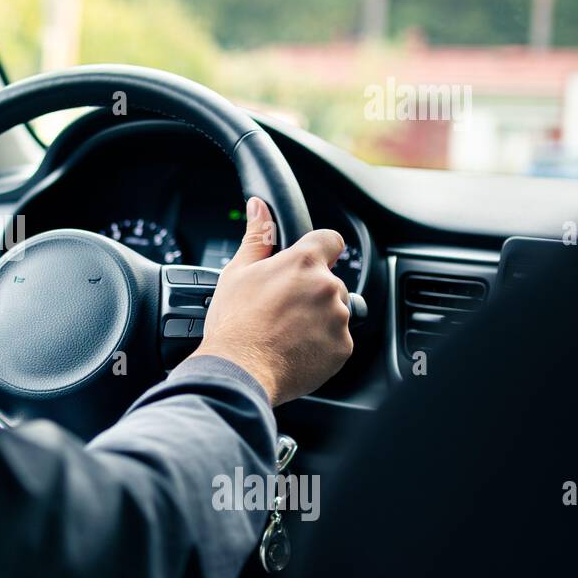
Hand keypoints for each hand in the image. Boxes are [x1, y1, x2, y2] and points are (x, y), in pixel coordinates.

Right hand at [196, 197, 352, 405]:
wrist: (239, 370)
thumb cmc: (235, 323)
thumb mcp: (238, 272)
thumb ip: (257, 236)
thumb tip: (259, 207)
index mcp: (303, 262)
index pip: (331, 240)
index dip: (320, 249)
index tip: (309, 262)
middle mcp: (328, 286)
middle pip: (330, 281)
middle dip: (312, 292)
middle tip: (282, 309)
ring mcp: (338, 319)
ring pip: (335, 312)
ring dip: (318, 319)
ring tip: (286, 332)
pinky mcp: (343, 348)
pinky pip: (337, 341)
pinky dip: (321, 345)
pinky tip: (295, 349)